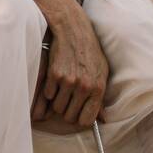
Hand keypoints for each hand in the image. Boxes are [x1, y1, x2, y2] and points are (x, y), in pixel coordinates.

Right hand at [30, 13, 109, 131]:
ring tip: (63, 90)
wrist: (74, 32)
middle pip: (69, 117)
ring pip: (57, 108)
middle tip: (68, 102)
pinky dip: (50, 91)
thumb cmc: (90, 53)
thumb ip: (101, 97)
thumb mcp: (102, 73)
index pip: (87, 120)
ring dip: (58, 102)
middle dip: (67, 112)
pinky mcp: (54, 75)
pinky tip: (56, 81)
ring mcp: (68, 81)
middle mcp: (84, 87)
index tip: (78, 115)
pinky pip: (48, 95)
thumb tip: (104, 119)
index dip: (80, 120)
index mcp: (98, 88)